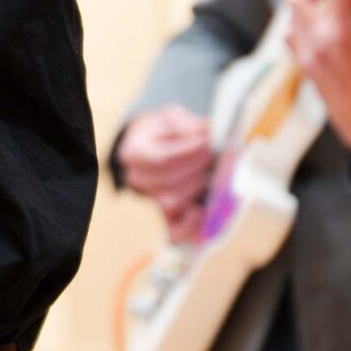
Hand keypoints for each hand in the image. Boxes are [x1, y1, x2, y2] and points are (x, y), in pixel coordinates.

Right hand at [116, 106, 212, 239]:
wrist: (152, 146)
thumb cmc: (164, 133)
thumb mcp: (171, 119)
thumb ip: (188, 126)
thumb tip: (207, 135)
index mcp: (134, 153)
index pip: (161, 160)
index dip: (188, 155)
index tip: (208, 144)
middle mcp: (137, 180)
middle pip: (169, 185)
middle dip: (197, 171)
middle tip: (215, 157)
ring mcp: (150, 201)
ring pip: (173, 204)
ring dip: (197, 190)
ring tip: (212, 174)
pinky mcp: (165, 217)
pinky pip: (174, 230)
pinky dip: (190, 225)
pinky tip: (203, 210)